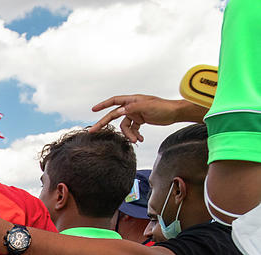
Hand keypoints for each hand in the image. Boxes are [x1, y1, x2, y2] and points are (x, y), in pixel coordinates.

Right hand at [89, 95, 205, 142]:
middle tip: (94, 130)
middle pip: (115, 115)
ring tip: (135, 140)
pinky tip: (140, 139)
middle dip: (105, 123)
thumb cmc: (163, 107)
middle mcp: (132, 106)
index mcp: (132, 100)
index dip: (103, 105)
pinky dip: (135, 134)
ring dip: (128, 134)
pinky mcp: (141, 120)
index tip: (93, 110)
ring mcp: (136, 113)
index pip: (114, 101)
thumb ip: (132, 108)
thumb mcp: (147, 106)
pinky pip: (133, 129)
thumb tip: (118, 111)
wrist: (175, 113)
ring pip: (125, 126)